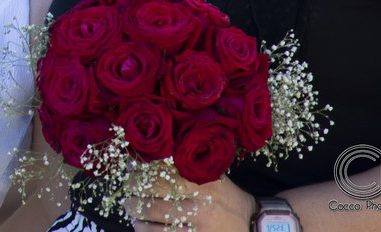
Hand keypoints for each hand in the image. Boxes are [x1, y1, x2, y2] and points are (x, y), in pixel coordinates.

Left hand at [129, 174, 254, 231]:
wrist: (252, 226)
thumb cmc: (228, 199)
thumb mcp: (216, 178)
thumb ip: (191, 167)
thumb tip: (156, 156)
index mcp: (205, 184)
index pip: (166, 170)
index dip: (144, 167)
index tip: (133, 166)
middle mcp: (201, 204)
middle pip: (156, 191)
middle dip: (135, 186)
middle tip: (128, 185)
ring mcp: (198, 227)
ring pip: (155, 216)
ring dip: (136, 210)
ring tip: (130, 207)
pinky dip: (145, 230)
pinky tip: (139, 225)